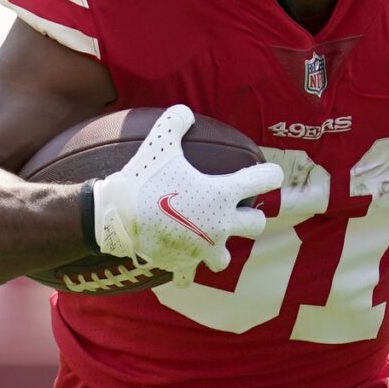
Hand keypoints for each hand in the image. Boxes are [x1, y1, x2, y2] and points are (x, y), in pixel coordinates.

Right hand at [88, 105, 282, 274]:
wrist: (118, 217)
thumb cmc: (144, 179)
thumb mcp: (160, 143)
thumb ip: (175, 122)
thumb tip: (185, 111)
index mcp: (222, 194)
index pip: (264, 181)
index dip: (269, 174)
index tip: (269, 174)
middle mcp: (221, 224)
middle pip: (256, 225)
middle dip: (251, 217)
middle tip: (236, 209)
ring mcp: (204, 248)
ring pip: (226, 258)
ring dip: (221, 249)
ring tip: (209, 238)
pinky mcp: (184, 264)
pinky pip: (189, 276)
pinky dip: (185, 269)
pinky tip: (178, 259)